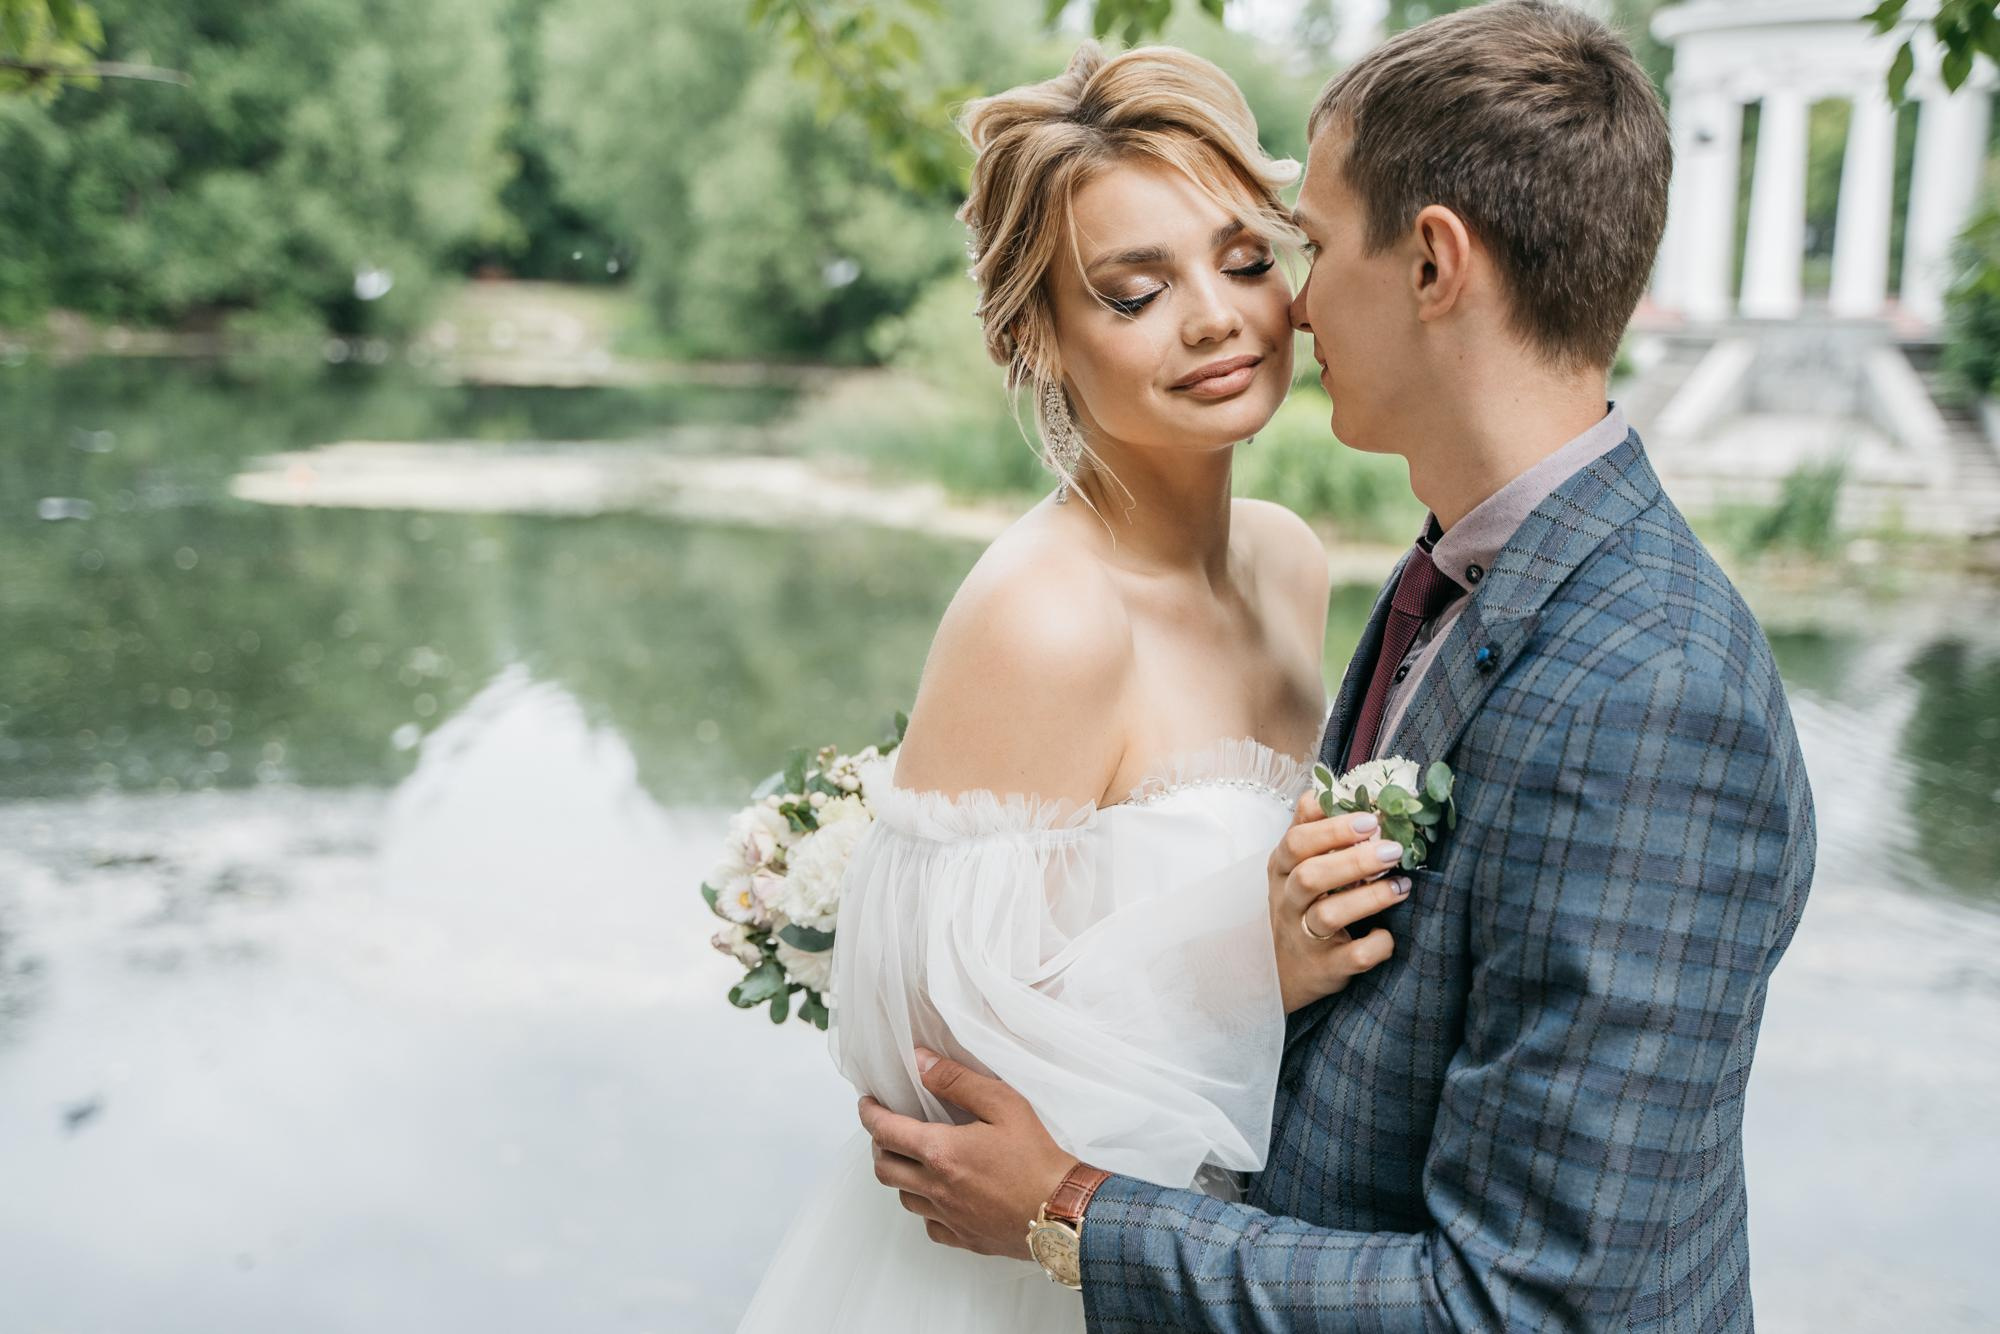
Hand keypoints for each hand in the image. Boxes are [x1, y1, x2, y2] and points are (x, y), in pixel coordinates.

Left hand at [856, 1048, 1077, 1260]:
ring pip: (904, 1197)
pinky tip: (941, 1195)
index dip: (870, 1114)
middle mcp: (936, 1188)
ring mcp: (948, 1217)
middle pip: (884, 1168)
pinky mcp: (963, 1238)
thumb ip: (957, 1080)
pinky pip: (929, 1224)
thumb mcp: (1003, 1104)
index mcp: (941, 1152)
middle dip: (879, 1146)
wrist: (1064, 1212)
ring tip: (915, 1159)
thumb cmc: (1037, 1158)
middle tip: (888, 1130)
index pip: (885, 1131)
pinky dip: (926, 1207)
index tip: (868, 1103)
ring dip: (901, 1175)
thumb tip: (919, 1063)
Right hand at [1269, 791, 1408, 1012]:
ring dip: (1369, 898)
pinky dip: (1375, 945)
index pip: (1297, 840)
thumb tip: (1343, 785)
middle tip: (1393, 849)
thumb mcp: (1296, 863)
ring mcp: (1303, 936)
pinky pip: (1351, 957)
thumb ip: (1314, 825)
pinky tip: (1389, 934)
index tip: (1371, 818)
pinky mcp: (1324, 968)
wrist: (1282, 971)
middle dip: (1354, 860)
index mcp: (1282, 868)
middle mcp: (1287, 900)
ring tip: (1402, 885)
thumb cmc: (1300, 904)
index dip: (1333, 828)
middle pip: (1310, 875)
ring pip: (1328, 915)